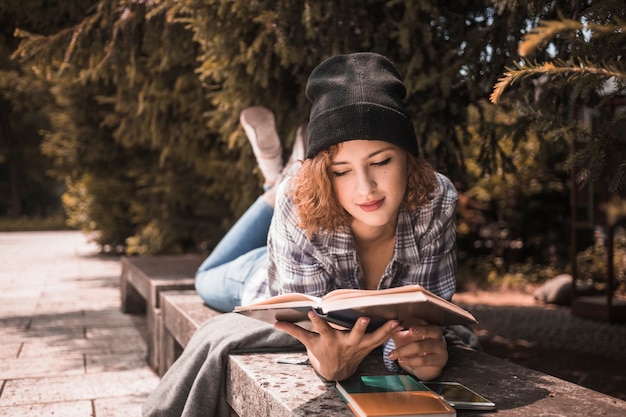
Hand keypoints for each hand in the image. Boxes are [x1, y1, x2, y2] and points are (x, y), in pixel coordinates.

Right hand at [275, 311, 400, 380]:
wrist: (336, 372)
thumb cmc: (322, 353)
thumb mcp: (308, 343)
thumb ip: (294, 331)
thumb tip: (275, 322)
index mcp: (328, 340)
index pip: (321, 329)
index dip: (316, 321)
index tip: (312, 311)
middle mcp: (345, 343)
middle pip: (352, 336)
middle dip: (358, 328)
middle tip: (364, 319)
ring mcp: (358, 347)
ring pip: (372, 339)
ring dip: (384, 330)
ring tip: (395, 322)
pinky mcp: (368, 348)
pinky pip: (382, 340)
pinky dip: (391, 332)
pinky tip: (400, 323)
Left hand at [388, 324, 447, 380]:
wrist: (426, 367)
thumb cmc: (415, 348)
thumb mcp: (405, 337)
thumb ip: (397, 329)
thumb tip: (389, 322)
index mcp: (429, 325)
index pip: (424, 319)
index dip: (415, 319)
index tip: (405, 319)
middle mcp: (437, 335)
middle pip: (428, 329)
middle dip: (418, 330)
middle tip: (409, 330)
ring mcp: (440, 348)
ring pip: (421, 346)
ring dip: (404, 350)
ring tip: (392, 354)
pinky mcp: (439, 360)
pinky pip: (423, 360)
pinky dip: (410, 360)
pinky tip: (401, 360)